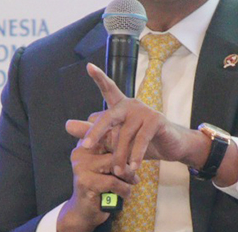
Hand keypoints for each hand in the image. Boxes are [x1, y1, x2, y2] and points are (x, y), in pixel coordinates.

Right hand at [57, 123, 132, 231]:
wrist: (83, 212)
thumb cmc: (99, 185)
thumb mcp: (106, 165)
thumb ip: (114, 149)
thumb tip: (134, 133)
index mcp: (85, 144)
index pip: (108, 132)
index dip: (125, 140)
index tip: (135, 150)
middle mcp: (80, 152)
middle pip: (113, 147)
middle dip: (128, 159)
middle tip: (135, 171)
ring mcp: (80, 167)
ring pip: (115, 164)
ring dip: (128, 175)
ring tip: (132, 182)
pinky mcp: (85, 182)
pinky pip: (113, 181)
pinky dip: (124, 189)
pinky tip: (126, 194)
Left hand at [79, 63, 200, 181]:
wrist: (171, 147)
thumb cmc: (140, 141)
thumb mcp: (115, 138)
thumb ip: (92, 132)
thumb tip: (67, 125)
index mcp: (120, 105)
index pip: (108, 89)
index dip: (99, 77)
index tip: (89, 66)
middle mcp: (131, 104)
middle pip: (109, 117)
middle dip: (96, 131)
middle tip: (86, 146)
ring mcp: (144, 110)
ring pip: (125, 135)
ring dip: (120, 156)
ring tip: (117, 171)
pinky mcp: (157, 120)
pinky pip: (141, 140)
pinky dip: (136, 155)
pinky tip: (132, 168)